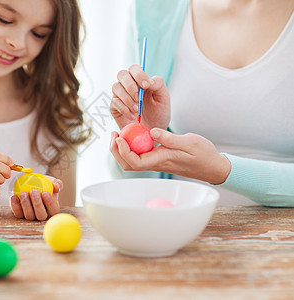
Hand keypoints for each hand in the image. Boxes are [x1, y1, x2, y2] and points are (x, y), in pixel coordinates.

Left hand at [10, 176, 62, 220]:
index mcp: (52, 208)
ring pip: (29, 216)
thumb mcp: (51, 181)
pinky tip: (14, 196)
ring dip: (26, 205)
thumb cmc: (44, 183)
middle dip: (37, 204)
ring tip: (23, 193)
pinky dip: (15, 206)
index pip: (54, 210)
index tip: (45, 192)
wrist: (31, 183)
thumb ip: (56, 183)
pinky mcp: (20, 214)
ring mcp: (30, 215)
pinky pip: (18, 213)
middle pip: (41, 216)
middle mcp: (42, 214)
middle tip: (34, 191)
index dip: (50, 203)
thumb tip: (56, 187)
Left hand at [109, 128, 230, 184]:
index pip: (135, 161)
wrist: (212, 166)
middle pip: (128, 164)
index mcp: (161, 160)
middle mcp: (155, 163)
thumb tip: (152, 132)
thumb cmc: (203, 155)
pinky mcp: (157, 158)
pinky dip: (130, 146)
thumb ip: (169, 138)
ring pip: (131, 161)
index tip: (119, 137)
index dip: (123, 151)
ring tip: (118, 134)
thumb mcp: (189, 142)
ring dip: (121, 149)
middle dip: (116, 150)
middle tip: (113, 134)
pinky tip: (131, 135)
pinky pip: (139, 155)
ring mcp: (155, 162)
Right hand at [110, 64, 170, 129]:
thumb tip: (147, 81)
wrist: (152, 132)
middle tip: (138, 97)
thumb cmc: (159, 113)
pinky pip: (114, 102)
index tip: (146, 85)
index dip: (138, 74)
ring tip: (137, 110)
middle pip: (121, 74)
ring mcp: (120, 96)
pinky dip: (124, 109)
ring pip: (116, 87)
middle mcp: (128, 86)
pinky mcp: (115, 108)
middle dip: (130, 85)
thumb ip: (158, 85)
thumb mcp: (163, 98)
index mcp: (140, 80)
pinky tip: (132, 116)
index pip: (134, 68)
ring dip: (127, 98)